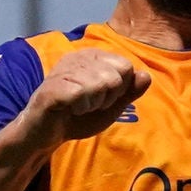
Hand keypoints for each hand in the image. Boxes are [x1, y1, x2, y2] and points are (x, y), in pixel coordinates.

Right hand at [27, 46, 148, 143]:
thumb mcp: (110, 106)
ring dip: (92, 104)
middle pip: (115, 75)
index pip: (125, 66)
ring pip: (100, 84)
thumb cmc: (77, 117)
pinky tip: (69, 109)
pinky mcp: (53, 86)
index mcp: (93, 56)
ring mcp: (64, 69)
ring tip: (78, 107)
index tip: (101, 98)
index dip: (119, 89)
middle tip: (88, 104)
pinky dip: (79, 108)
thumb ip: (128, 92)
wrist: (45, 134)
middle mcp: (78, 57)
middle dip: (107, 98)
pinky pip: (81, 94)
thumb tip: (146, 76)